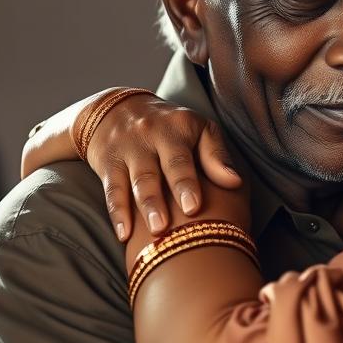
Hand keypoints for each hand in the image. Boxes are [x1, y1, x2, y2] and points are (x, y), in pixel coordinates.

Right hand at [82, 93, 241, 239]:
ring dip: (141, 209)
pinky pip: (112, 190)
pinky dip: (117, 213)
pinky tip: (125, 235)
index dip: (186, 184)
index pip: (181, 160)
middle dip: (157, 201)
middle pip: (152, 173)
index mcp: (177, 128)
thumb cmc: (172, 126)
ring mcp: (126, 150)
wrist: (118, 108)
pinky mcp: (108, 163)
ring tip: (151, 232)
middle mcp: (149, 137)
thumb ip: (216, 155)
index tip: (193, 208)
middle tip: (164, 227)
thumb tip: (235, 182)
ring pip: (132, 183)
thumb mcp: (198, 129)